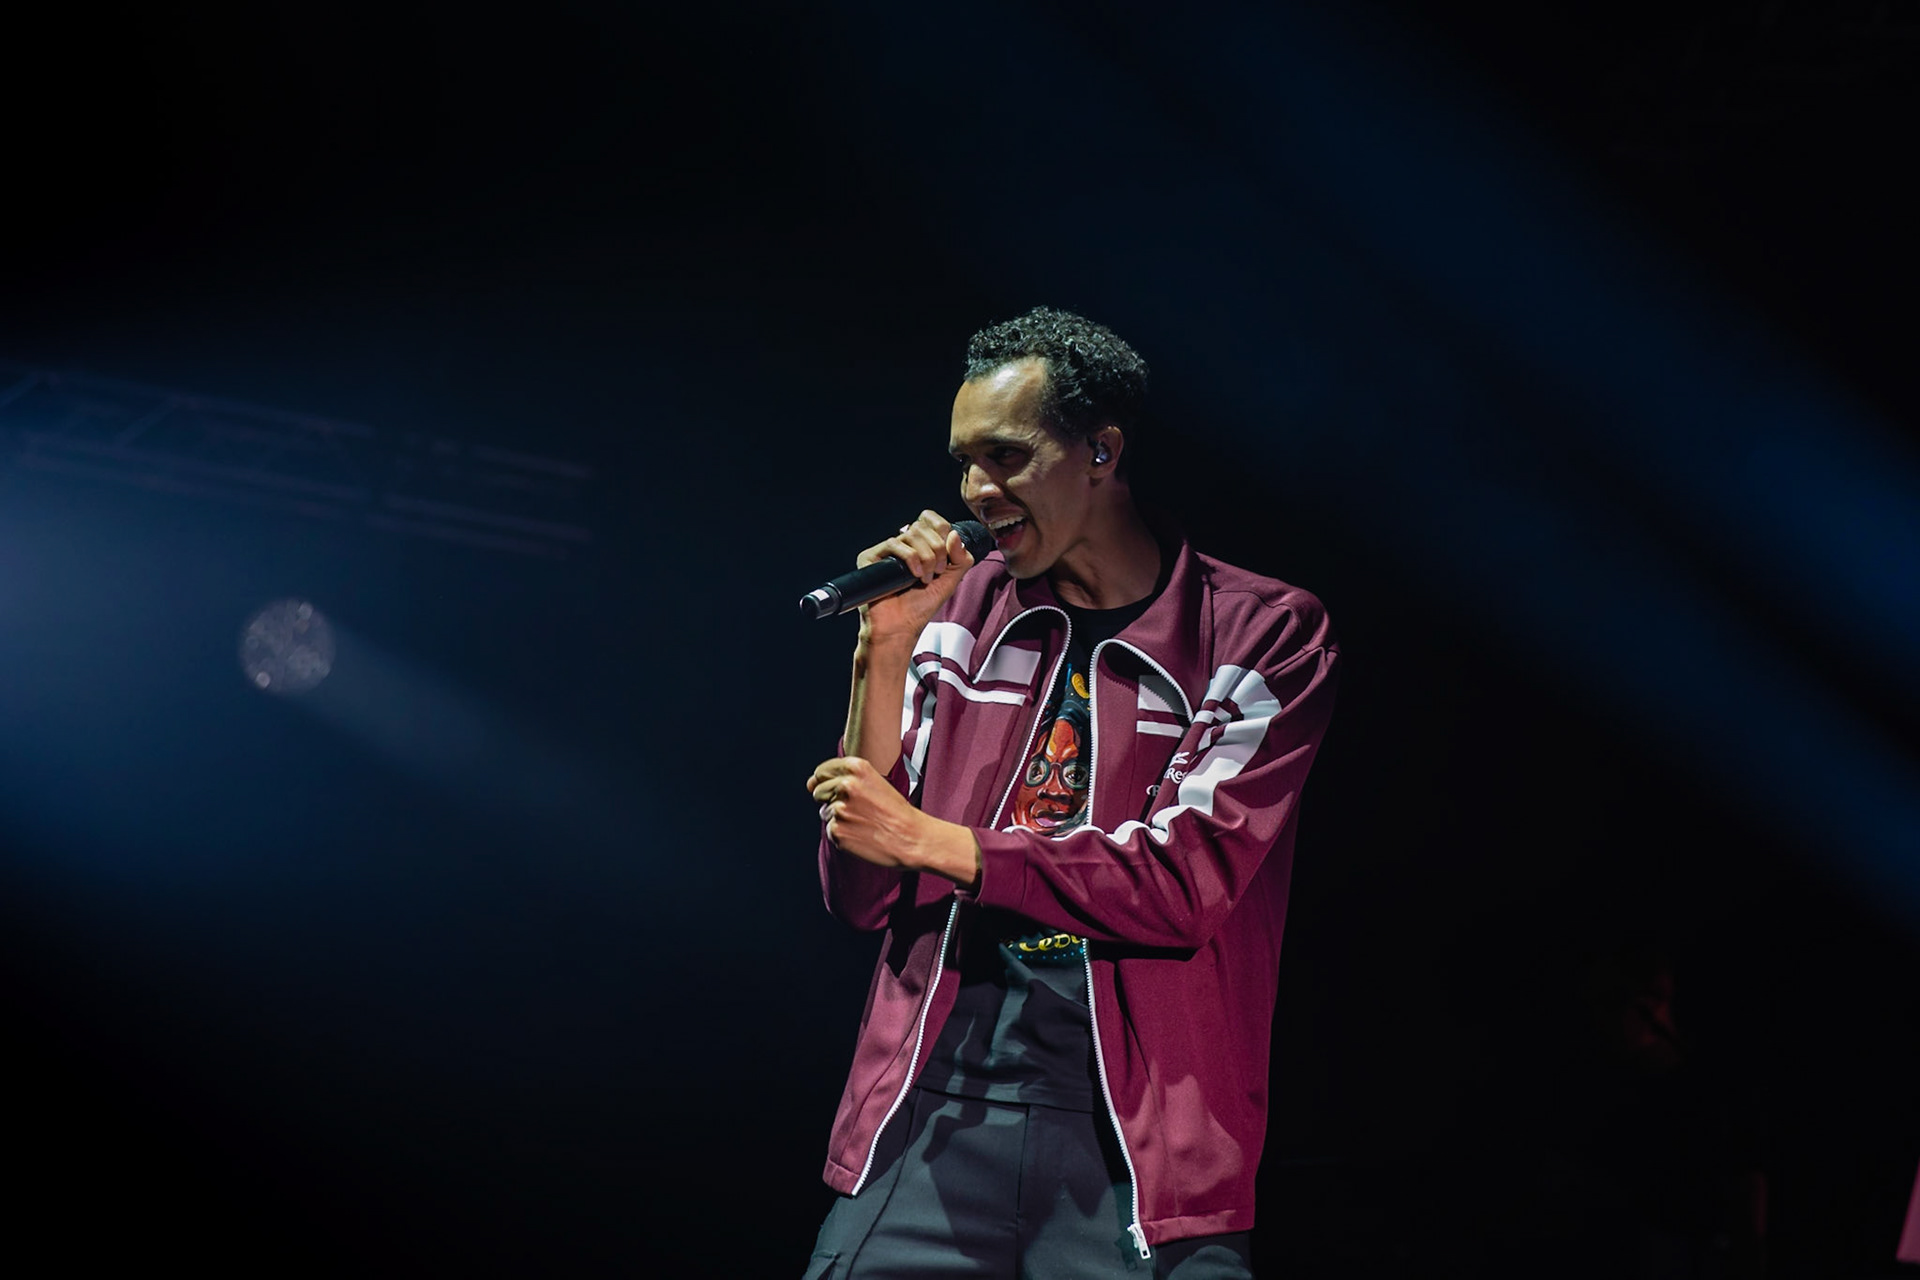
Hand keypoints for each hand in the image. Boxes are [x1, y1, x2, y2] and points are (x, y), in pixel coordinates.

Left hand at [808, 756, 980, 887]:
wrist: (912, 838)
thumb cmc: (896, 811)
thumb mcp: (874, 782)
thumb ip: (843, 778)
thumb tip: (809, 785)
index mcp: (856, 767)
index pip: (821, 771)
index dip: (826, 782)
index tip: (838, 791)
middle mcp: (845, 784)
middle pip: (818, 792)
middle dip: (831, 801)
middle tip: (858, 811)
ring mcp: (839, 808)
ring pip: (824, 812)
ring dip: (839, 819)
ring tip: (864, 823)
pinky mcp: (837, 831)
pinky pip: (830, 831)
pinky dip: (843, 835)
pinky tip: (862, 835)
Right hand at [855, 510, 975, 647]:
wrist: (901, 627)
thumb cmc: (920, 607)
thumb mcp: (951, 580)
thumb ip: (961, 557)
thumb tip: (953, 534)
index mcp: (920, 546)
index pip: (930, 520)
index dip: (942, 530)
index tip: (947, 554)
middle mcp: (902, 545)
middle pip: (923, 526)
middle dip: (938, 550)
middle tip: (937, 572)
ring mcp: (886, 551)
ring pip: (911, 534)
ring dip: (927, 557)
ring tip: (925, 579)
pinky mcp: (871, 557)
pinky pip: (894, 543)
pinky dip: (911, 559)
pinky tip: (914, 576)